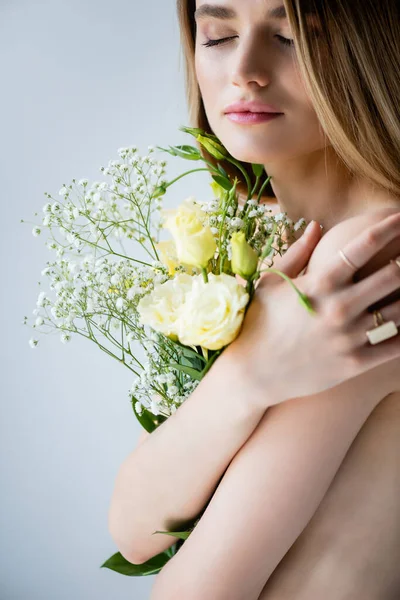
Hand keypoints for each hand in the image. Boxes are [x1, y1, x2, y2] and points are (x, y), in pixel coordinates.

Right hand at [226, 211, 399, 405]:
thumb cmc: (259, 322)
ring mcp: (349, 336)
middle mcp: (339, 307)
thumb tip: (317, 225)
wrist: (253, 372)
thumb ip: (298, 253)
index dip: (388, 228)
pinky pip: (395, 346)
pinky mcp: (355, 363)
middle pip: (392, 275)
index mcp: (320, 283)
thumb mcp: (272, 283)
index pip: (363, 246)